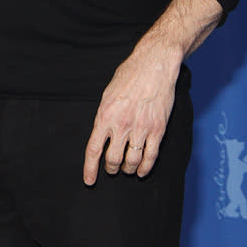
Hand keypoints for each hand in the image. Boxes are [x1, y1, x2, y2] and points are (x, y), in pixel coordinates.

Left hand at [83, 41, 178, 184]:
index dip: (90, 168)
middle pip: (113, 160)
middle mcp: (121, 125)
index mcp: (105, 115)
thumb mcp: (108, 93)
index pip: (93, 149)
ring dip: (127, 169)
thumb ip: (104, 115)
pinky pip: (150, 157)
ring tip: (126, 168)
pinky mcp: (157, 129)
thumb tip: (101, 133)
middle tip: (111, 169)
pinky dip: (145, 168)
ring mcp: (140, 128)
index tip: (89, 180)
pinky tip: (141, 170)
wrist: (154, 65)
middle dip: (111, 169)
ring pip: (131, 162)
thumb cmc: (129, 75)